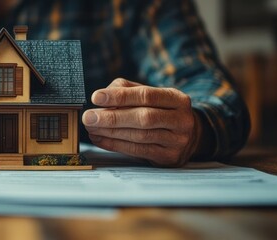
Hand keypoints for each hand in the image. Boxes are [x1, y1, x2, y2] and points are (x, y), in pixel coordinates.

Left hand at [83, 78, 201, 166]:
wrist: (188, 136)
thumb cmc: (160, 111)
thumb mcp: (150, 96)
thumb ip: (127, 90)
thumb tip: (103, 96)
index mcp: (177, 99)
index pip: (146, 95)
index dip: (120, 96)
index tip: (96, 97)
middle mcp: (181, 120)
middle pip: (143, 117)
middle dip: (112, 117)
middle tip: (88, 117)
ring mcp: (177, 141)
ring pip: (139, 136)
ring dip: (110, 132)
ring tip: (91, 128)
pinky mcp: (168, 157)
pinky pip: (137, 151)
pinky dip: (115, 145)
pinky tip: (100, 139)